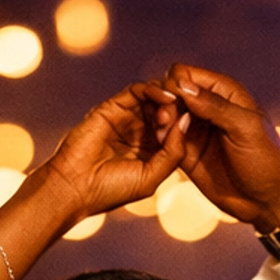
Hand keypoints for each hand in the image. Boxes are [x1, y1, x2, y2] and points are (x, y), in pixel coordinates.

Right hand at [38, 82, 190, 223]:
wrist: (75, 189)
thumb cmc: (112, 191)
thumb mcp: (152, 177)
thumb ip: (172, 152)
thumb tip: (186, 120)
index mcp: (153, 152)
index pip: (177, 131)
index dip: (190, 124)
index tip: (204, 122)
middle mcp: (141, 133)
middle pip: (168, 111)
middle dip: (180, 108)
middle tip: (187, 109)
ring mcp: (127, 119)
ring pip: (154, 99)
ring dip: (168, 98)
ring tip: (175, 103)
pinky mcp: (111, 108)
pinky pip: (136, 91)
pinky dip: (151, 89)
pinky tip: (163, 95)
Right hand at [159, 65, 279, 231]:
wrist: (267, 201)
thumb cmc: (265, 161)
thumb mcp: (245, 129)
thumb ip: (215, 106)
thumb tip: (183, 86)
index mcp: (224, 92)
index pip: (187, 75)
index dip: (175, 84)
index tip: (173, 101)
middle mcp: (207, 107)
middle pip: (171, 92)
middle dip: (164, 103)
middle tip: (166, 121)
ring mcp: (196, 130)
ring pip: (164, 114)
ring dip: (160, 121)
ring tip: (164, 135)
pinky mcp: (187, 153)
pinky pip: (165, 139)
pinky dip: (160, 140)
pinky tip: (165, 147)